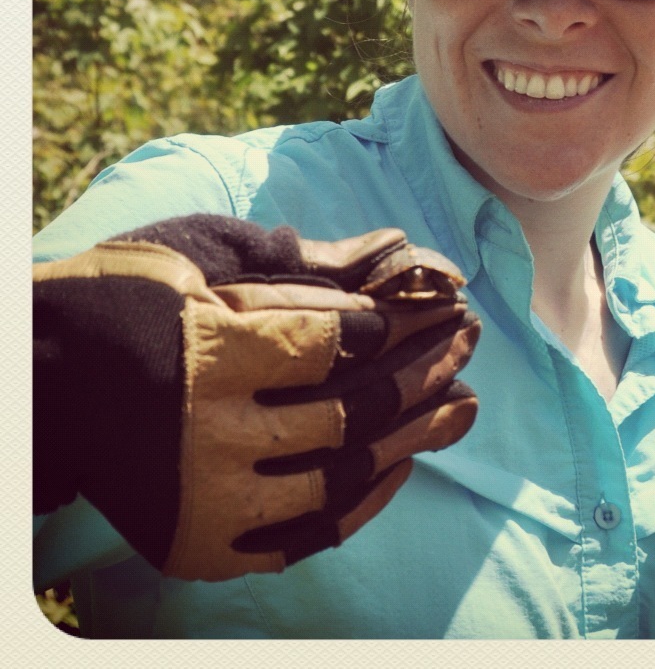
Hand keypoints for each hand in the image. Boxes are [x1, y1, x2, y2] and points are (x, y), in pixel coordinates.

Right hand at [33, 215, 479, 580]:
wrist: (45, 385)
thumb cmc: (127, 302)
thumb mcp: (203, 258)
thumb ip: (303, 266)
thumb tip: (397, 248)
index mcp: (210, 351)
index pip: (339, 340)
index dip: (397, 320)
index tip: (431, 303)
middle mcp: (210, 436)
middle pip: (355, 408)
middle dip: (426, 369)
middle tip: (469, 338)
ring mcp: (209, 501)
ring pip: (344, 475)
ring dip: (416, 437)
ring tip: (467, 404)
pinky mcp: (205, 546)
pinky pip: (308, 534)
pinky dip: (365, 500)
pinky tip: (403, 463)